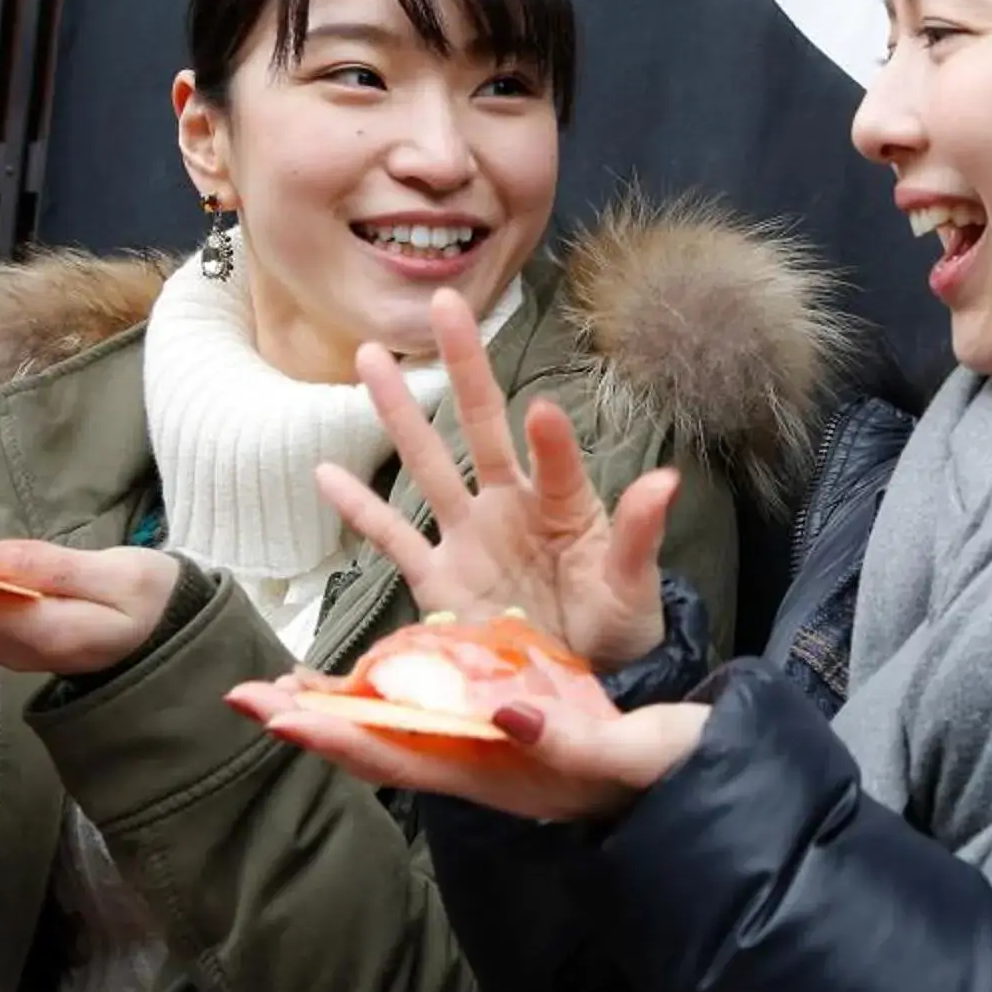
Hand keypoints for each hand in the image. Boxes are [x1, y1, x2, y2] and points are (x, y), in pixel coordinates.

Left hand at [225, 672, 707, 822]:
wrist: (684, 777)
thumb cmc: (653, 772)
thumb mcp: (616, 752)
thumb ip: (561, 737)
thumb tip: (505, 711)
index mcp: (489, 773)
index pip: (393, 755)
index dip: (334, 735)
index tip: (277, 716)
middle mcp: (470, 757)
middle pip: (374, 739)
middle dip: (310, 718)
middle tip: (244, 694)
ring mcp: (480, 736)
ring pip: (393, 715)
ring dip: (337, 696)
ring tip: (283, 678)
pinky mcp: (499, 711)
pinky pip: (431, 691)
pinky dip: (393, 671)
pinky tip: (371, 658)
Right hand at [316, 289, 676, 671]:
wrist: (579, 686)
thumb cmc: (617, 628)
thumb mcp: (634, 587)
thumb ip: (639, 534)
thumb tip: (666, 481)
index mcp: (563, 504)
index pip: (554, 460)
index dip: (549, 438)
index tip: (543, 409)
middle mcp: (510, 506)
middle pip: (481, 424)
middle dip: (464, 366)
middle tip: (445, 304)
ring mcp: (470, 538)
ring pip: (427, 463)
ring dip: (399, 412)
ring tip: (370, 356)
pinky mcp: (439, 580)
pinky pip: (393, 538)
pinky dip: (359, 508)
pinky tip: (324, 471)